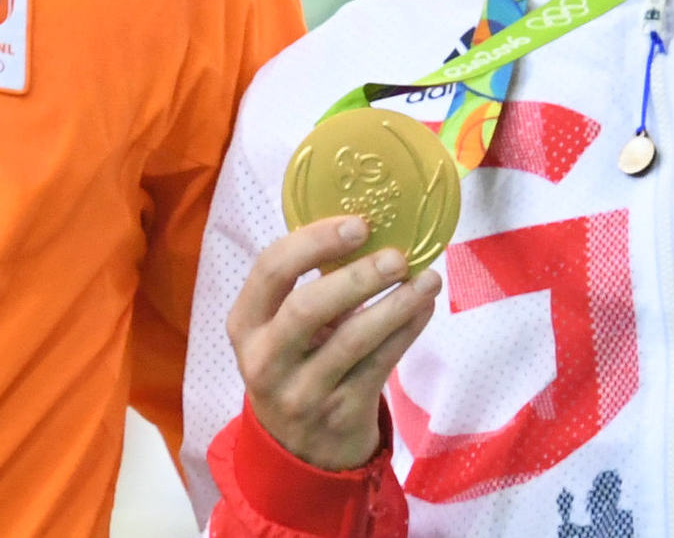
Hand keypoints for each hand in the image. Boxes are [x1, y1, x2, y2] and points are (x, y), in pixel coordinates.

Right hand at [228, 216, 443, 470]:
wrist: (301, 449)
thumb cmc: (297, 366)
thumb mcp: (283, 331)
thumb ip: (312, 286)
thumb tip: (373, 233)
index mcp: (245, 325)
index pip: (270, 270)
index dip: (314, 241)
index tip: (358, 224)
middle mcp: (265, 360)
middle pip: (306, 308)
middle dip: (356, 277)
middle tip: (397, 256)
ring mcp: (302, 392)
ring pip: (352, 339)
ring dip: (396, 304)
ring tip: (428, 278)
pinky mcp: (340, 414)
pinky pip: (380, 364)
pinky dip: (407, 330)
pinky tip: (424, 307)